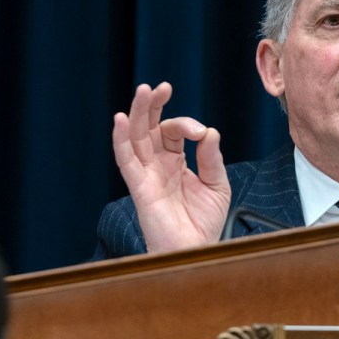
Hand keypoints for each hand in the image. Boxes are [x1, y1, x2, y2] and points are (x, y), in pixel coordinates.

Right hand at [112, 82, 230, 252]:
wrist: (197, 251)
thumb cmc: (204, 222)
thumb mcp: (217, 184)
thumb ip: (211, 158)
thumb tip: (209, 131)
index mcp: (175, 161)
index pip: (175, 131)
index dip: (188, 124)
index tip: (202, 133)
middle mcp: (158, 165)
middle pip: (150, 127)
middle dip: (154, 105)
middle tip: (161, 87)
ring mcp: (147, 174)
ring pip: (136, 137)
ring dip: (138, 113)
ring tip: (144, 91)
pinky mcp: (140, 188)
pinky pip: (126, 160)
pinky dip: (122, 139)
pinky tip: (122, 119)